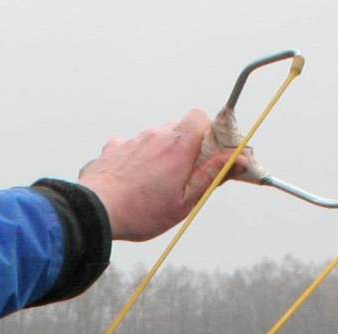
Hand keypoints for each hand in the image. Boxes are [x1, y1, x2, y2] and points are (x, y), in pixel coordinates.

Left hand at [77, 108, 250, 241]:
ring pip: (155, 136)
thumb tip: (240, 159)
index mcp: (178, 145)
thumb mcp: (186, 200)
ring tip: (156, 182)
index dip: (209, 132)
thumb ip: (213, 175)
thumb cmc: (143, 211)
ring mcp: (132, 140)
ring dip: (162, 152)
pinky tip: (132, 176)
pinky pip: (130, 145)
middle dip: (187, 145)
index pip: (200, 117)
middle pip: (179, 127)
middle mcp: (156, 135)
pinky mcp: (112, 149)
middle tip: (187, 173)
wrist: (96, 212)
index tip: (213, 153)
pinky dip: (136, 157)